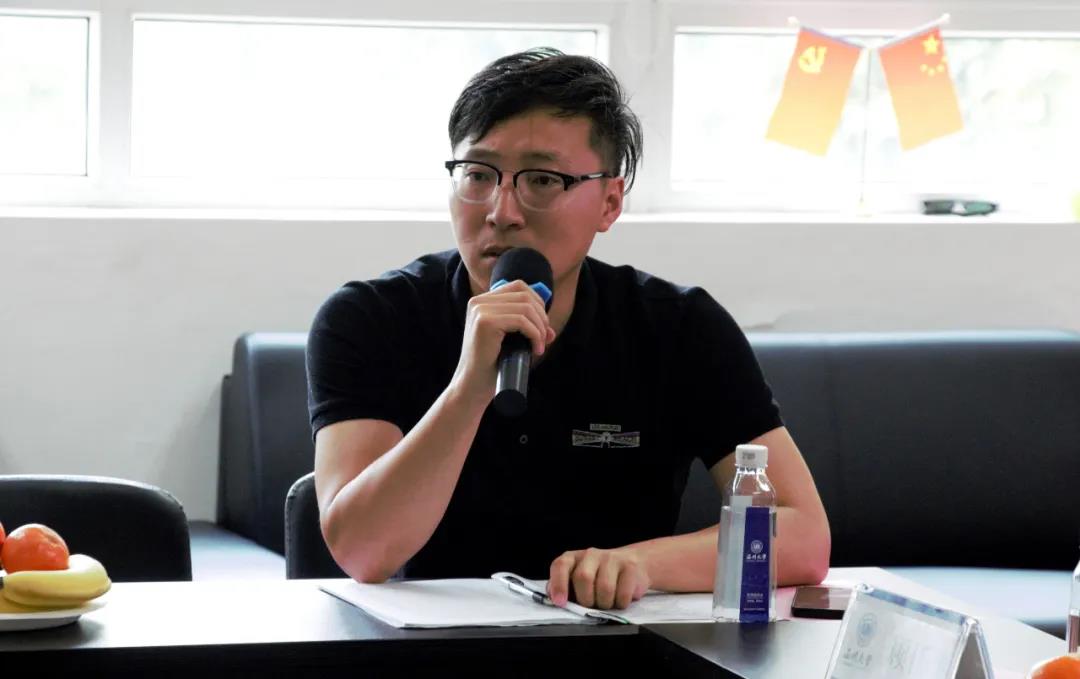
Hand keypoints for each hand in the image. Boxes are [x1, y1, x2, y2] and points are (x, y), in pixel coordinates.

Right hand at [450, 280, 554, 402]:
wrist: (472, 386)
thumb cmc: (492, 366)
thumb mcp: (511, 342)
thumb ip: (528, 329)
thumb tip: (551, 330)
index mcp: (482, 302)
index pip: (519, 287)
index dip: (537, 303)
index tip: (542, 326)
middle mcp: (478, 301)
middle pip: (525, 295)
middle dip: (542, 317)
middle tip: (544, 339)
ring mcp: (480, 310)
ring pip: (526, 308)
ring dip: (540, 327)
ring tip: (539, 346)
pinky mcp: (485, 322)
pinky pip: (522, 321)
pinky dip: (535, 334)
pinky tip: (536, 349)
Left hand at [547, 547, 650, 609]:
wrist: (632, 563)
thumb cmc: (599, 576)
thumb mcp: (577, 580)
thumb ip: (564, 587)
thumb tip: (555, 599)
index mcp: (573, 558)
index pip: (560, 565)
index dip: (559, 585)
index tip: (560, 602)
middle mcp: (590, 554)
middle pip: (583, 578)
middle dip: (586, 599)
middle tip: (591, 605)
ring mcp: (611, 558)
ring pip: (605, 589)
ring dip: (605, 604)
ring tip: (607, 601)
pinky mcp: (629, 566)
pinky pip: (623, 594)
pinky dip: (620, 603)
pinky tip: (620, 598)